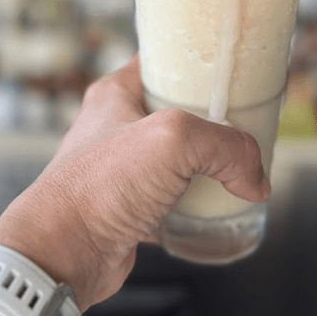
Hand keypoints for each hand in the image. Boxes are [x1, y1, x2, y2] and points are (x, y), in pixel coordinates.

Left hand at [0, 55, 269, 310]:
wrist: (61, 255)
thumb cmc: (97, 187)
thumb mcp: (173, 140)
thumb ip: (227, 146)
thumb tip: (255, 177)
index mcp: (118, 94)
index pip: (164, 60)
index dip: (199, 61)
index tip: (233, 69)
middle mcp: (117, 127)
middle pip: (178, 111)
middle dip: (214, 119)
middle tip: (248, 122)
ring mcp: (123, 169)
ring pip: (178, 157)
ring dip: (207, 164)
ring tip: (240, 167)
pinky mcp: (130, 208)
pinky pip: (173, 198)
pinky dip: (196, 204)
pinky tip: (219, 210)